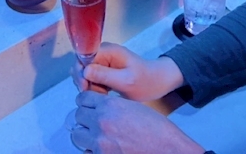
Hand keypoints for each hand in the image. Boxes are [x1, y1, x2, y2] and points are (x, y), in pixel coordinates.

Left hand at [71, 91, 204, 153]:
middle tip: (93, 121)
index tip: (89, 105)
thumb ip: (112, 107)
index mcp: (110, 105)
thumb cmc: (157, 130)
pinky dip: (92, 150)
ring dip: (85, 134)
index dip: (86, 101)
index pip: (83, 98)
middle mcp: (101, 122)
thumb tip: (98, 109)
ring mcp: (100, 142)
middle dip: (85, 117)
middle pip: (78, 115)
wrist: (168, 150)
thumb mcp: (133, 107)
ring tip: (96, 136)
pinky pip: (87, 152)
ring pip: (77, 135)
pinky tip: (103, 148)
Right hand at [72, 43, 183, 101]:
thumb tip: (84, 71)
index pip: (83, 57)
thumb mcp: (126, 81)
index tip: (85, 88)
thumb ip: (105, 76)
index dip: (80, 72)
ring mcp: (103, 61)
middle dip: (84, 81)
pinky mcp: (104, 70)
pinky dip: (94, 87)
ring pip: (85, 73)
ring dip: (90, 86)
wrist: (157, 82)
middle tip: (97, 94)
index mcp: (108, 51)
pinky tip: (104, 94)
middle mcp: (103, 53)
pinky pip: (91, 78)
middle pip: (81, 65)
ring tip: (104, 95)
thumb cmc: (145, 81)